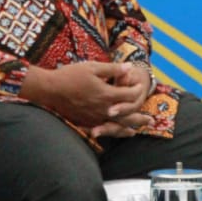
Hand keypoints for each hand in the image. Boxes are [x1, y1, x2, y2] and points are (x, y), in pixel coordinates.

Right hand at [21, 61, 149, 129]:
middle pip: (127, 115)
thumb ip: (113, 69)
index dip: (137, 90)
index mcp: (107, 94)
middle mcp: (104, 109)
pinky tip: (115, 133)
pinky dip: (113, 132)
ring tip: (137, 130)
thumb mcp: (93, 67)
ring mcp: (95, 117)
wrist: (50, 89)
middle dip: (140, 117)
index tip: (140, 86)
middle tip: (151, 121)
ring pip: (117, 126)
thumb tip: (130, 67)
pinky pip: (104, 130)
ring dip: (129, 127)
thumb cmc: (70, 75)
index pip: (129, 94)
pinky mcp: (86, 122)